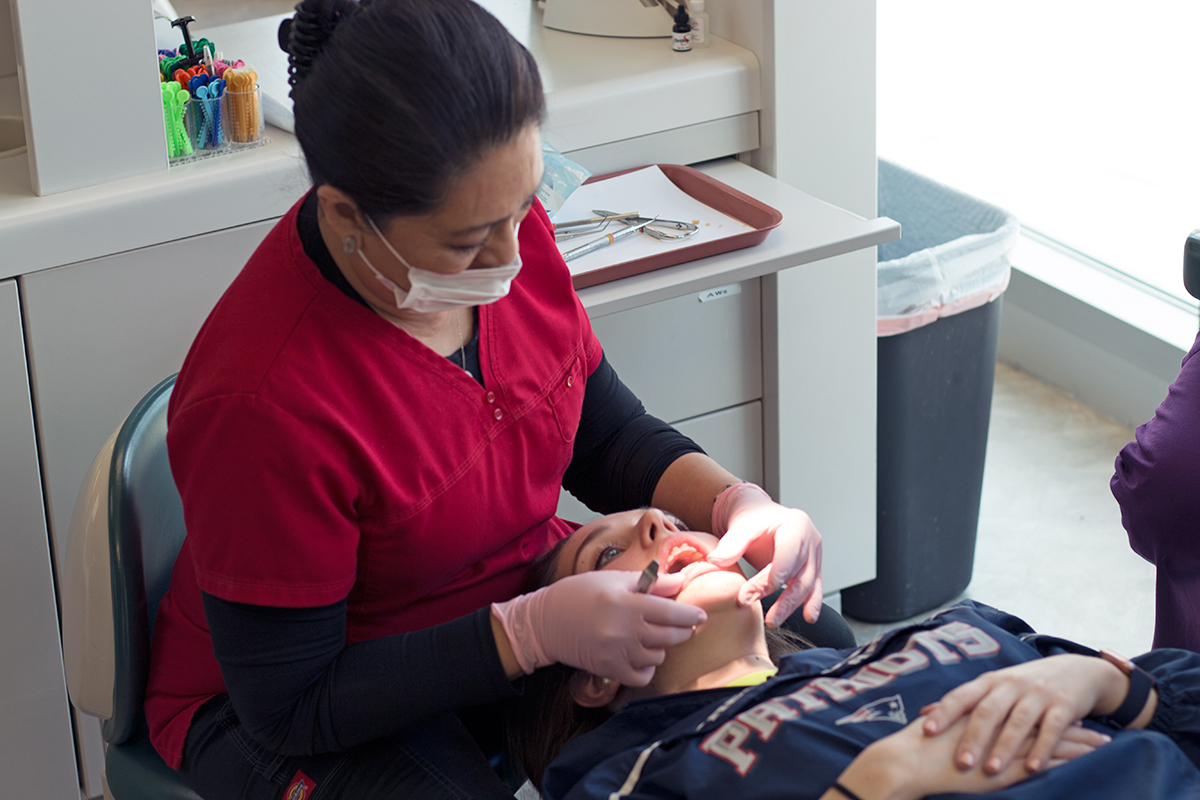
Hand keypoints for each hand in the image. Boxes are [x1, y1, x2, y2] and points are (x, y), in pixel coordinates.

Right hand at [491, 570, 705, 685]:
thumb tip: (679, 580)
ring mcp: (617, 652)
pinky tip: (641, 655)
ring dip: (661, 647)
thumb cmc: (580, 593)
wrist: (546, 621)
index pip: (671, 612)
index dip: (690, 614)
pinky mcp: (609, 669)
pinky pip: (642, 676)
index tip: (700, 615)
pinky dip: (647, 667)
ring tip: (652, 636)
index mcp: (627, 603)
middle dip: (682, 631)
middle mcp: (625, 630)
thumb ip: (650, 582)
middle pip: (670, 636)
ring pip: (658, 656)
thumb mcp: (614, 579)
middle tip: (681, 625)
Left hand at [705, 484, 822, 626]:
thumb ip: (730, 545)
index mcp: (795, 525)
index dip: (773, 575)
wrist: (760, 514)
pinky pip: (815, 587)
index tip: (752, 593)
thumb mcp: (741, 527)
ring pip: (807, 584)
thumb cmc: (753, 518)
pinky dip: (811, 603)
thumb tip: (714, 562)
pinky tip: (808, 617)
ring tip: (773, 621)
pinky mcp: (812, 568)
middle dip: (781, 597)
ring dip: (791, 605)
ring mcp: (814, 555)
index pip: (788, 553)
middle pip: (799, 573)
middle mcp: (810, 540)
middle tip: (762, 614)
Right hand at [834, 714, 1109, 799]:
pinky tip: (1090, 758)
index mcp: (982, 711)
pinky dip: (1071, 755)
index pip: (1019, 708)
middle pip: (1041, 716)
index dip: (1040, 708)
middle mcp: (999, 720)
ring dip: (1080, 739)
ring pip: (1052, 734)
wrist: (910, 760)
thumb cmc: (916, 751)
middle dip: (1068, 719)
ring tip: (1104, 741)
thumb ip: (952, 726)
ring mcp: (1006, 739)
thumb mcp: (940, 732)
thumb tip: (952, 728)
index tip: (1059, 708)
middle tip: (1090, 719)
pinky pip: (1049, 756)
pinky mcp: (1011, 761)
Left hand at [919, 654, 1125, 774]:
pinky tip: (1032, 768)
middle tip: (961, 763)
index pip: (961, 696)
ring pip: (1017, 722)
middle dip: (973, 738)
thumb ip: (962, 700)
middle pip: (988, 711)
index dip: (944, 713)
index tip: (926, 731)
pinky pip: (1051, 729)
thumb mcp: (993, 686)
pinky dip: (1041, 750)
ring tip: (991, 771)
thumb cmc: (1024, 684)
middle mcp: (1011, 685)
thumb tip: (923, 712)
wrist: (1076, 670)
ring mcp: (1037, 695)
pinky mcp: (1063, 706)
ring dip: (1004, 748)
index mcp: (989, 681)